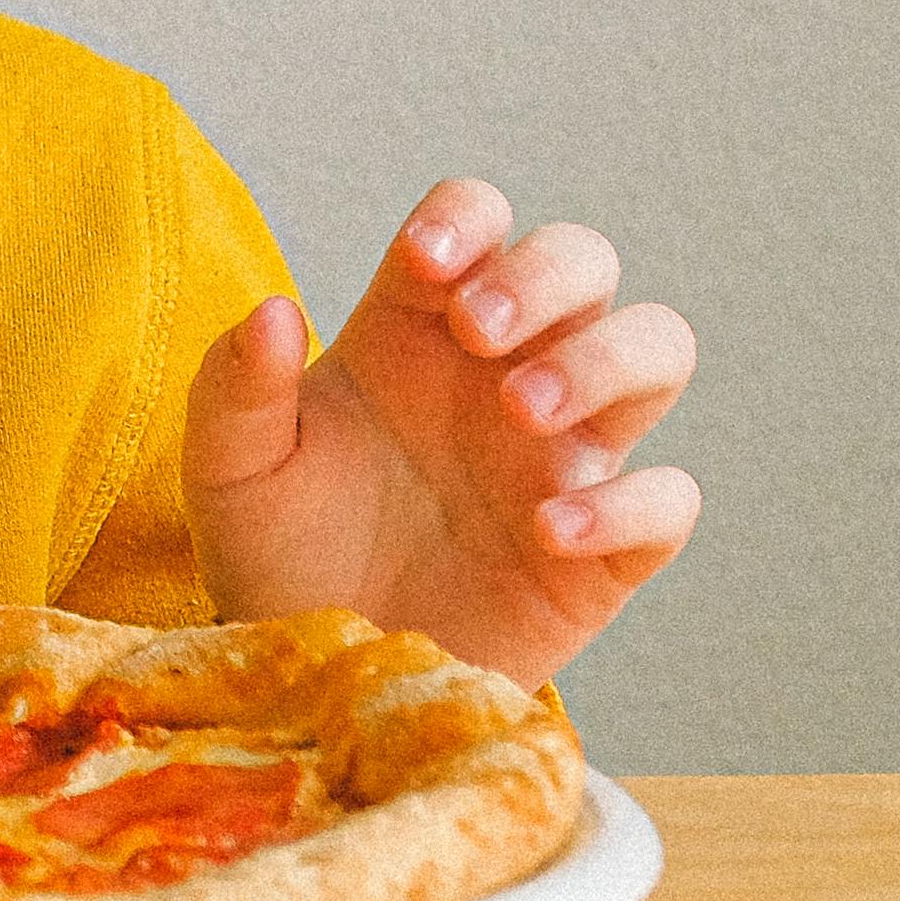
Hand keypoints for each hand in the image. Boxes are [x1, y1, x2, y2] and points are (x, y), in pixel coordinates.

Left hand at [179, 178, 700, 689]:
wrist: (313, 680)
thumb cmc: (276, 553)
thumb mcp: (230, 471)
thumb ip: (237, 388)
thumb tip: (275, 309)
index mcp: (417, 329)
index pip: (476, 221)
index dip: (466, 220)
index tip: (423, 265)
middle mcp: (504, 372)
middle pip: (583, 262)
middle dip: (545, 275)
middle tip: (480, 333)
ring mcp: (564, 454)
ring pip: (658, 348)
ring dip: (605, 359)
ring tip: (525, 411)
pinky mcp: (603, 551)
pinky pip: (669, 499)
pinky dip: (629, 503)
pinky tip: (550, 527)